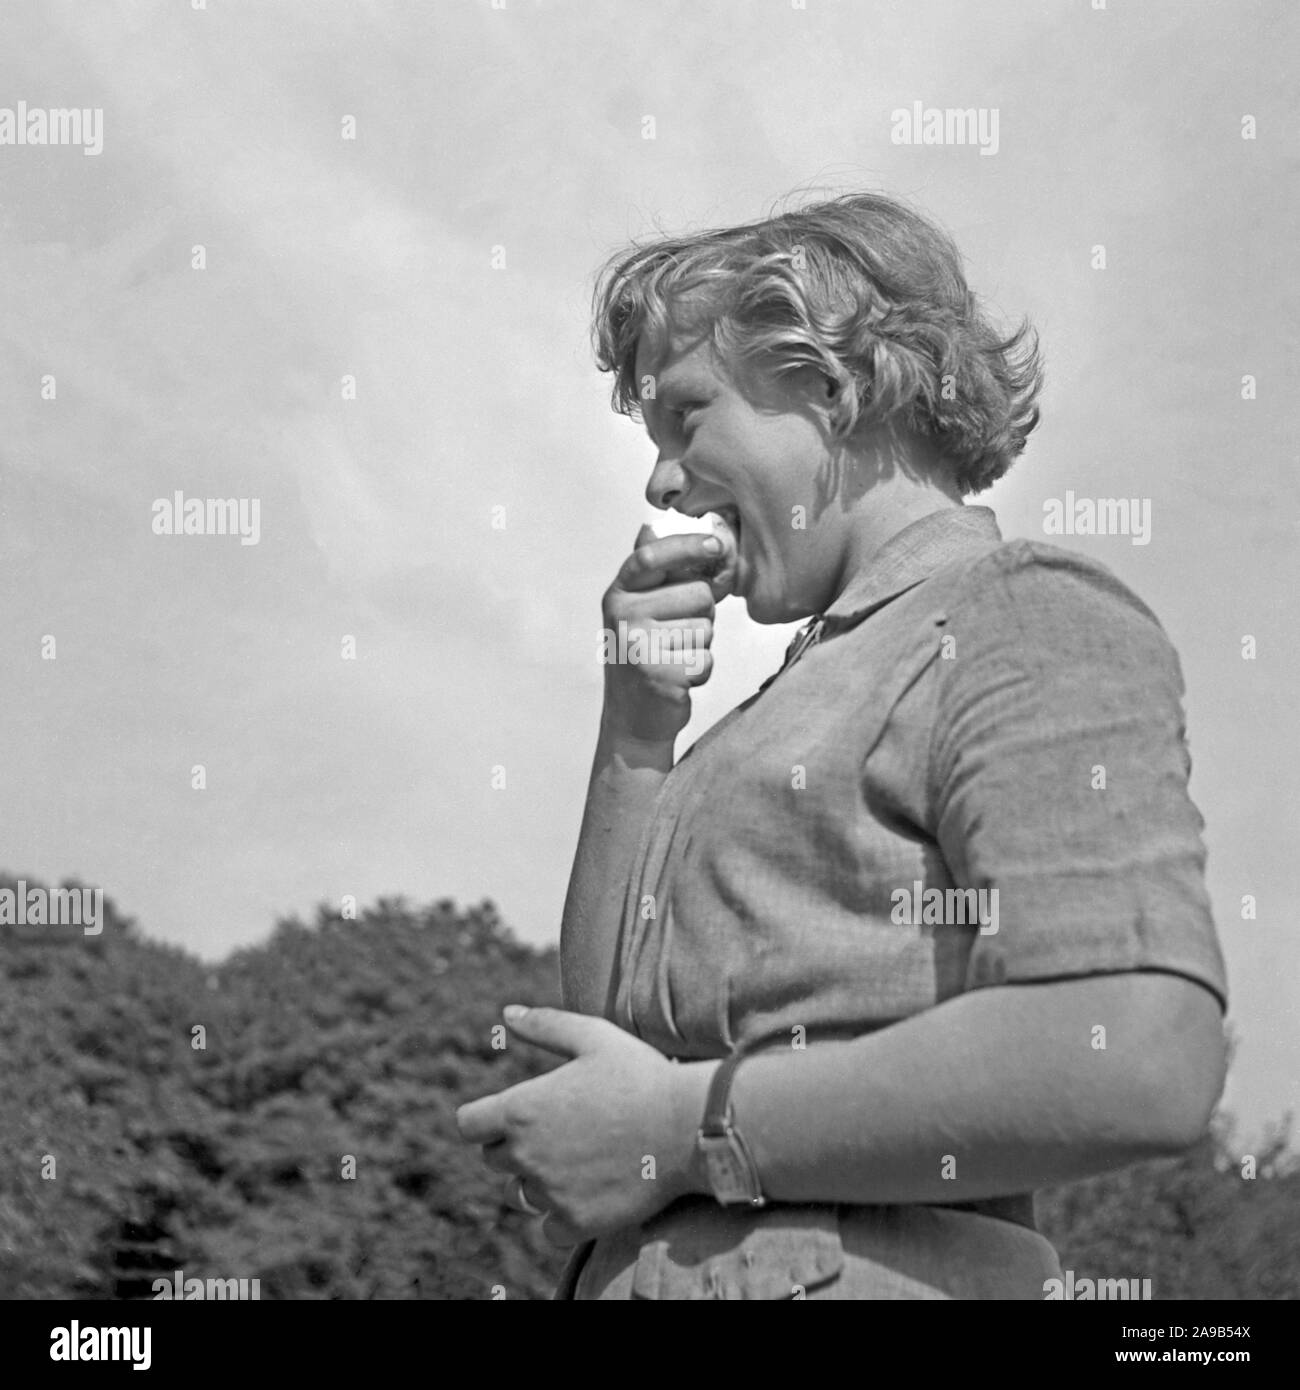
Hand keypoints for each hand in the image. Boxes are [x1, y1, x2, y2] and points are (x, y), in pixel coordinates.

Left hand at [456, 1006, 715, 1246]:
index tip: (509, 1114)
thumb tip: (506, 1013)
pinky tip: (588, 1190)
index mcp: (522, 1109)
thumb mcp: (594, 1036)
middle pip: (493, 1159)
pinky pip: (548, 1227)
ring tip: (575, 1159)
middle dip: (514, 1144)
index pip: (468, 1125)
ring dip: (535, 1180)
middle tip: (558, 1130)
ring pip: (519, 1195)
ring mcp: (550, 1193)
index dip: (484, 1118)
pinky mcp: (576, 1223)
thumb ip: (545, 1025)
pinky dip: (562, 1214)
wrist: (688, 1127)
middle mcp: (526, 1155)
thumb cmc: (641, 1075)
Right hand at [599, 526, 730, 744]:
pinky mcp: (658, 675)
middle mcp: (622, 616)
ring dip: (701, 646)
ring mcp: (637, 646)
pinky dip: (701, 672)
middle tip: (679, 636)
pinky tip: (678, 679)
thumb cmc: (647, 657)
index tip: (717, 544)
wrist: (632, 718)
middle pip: (697, 594)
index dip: (687, 546)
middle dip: (702, 614)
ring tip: (674, 658)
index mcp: (619, 594)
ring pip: (706, 628)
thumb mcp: (642, 611)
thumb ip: (662, 575)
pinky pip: (706, 659)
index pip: (651, 557)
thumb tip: (674, 530)